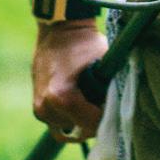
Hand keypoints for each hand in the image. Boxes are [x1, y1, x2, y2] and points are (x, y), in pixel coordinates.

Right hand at [32, 21, 108, 143]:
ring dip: (82, 122)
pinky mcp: (37, 107)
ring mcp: (39, 109)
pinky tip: (81, 104)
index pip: (92, 124)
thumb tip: (123, 107)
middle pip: (80, 131)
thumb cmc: (84, 43)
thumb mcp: (104, 61)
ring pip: (68, 131)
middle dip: (95, 122)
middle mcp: (46, 107)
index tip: (115, 107)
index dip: (108, 117)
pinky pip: (58, 124)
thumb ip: (113, 86)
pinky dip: (70, 119)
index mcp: (62, 97)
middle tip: (105, 106)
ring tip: (92, 104)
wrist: (58, 29)